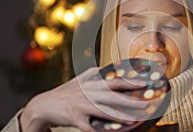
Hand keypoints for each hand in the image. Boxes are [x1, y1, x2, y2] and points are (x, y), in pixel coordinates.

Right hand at [19, 67, 147, 131]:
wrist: (44, 104)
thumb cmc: (65, 92)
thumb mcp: (80, 79)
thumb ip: (94, 73)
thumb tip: (108, 67)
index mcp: (92, 84)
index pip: (115, 82)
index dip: (130, 82)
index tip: (145, 83)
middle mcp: (88, 93)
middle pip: (113, 97)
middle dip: (130, 101)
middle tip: (146, 105)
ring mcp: (81, 105)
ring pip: (103, 111)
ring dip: (119, 116)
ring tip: (133, 119)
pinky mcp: (74, 118)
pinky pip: (87, 127)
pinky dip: (95, 130)